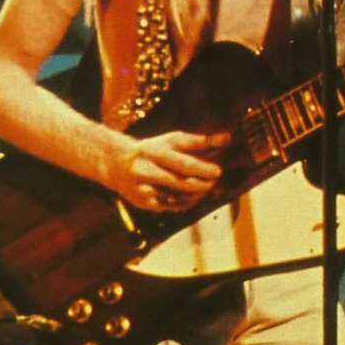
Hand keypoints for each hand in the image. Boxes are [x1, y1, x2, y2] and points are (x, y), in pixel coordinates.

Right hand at [109, 130, 228, 212]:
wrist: (116, 164)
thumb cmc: (153, 150)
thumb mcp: (172, 141)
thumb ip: (200, 141)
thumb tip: (228, 138)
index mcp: (154, 152)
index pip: (182, 163)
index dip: (202, 169)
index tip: (218, 171)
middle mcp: (146, 170)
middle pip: (180, 182)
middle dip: (201, 184)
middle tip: (213, 182)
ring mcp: (143, 188)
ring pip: (177, 197)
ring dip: (196, 195)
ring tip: (204, 187)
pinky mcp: (143, 202)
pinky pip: (171, 207)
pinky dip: (185, 203)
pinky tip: (192, 197)